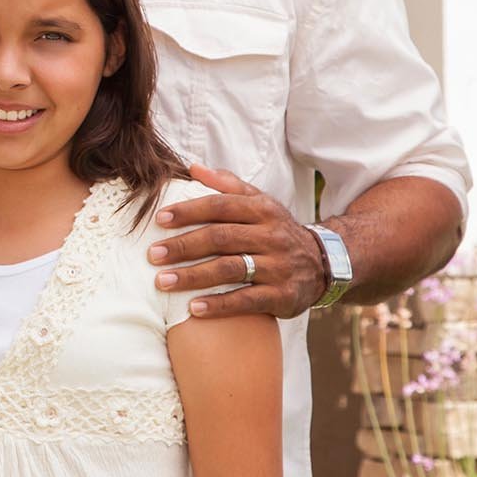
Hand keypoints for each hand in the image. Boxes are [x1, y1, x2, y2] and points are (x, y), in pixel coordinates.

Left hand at [149, 164, 328, 319]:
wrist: (324, 263)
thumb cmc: (276, 230)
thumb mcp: (260, 202)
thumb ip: (227, 185)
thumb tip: (193, 167)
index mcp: (263, 210)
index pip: (221, 206)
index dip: (189, 211)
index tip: (159, 219)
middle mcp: (272, 236)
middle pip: (221, 238)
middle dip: (183, 246)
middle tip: (153, 255)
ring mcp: (278, 267)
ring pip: (231, 269)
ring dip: (193, 276)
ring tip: (162, 282)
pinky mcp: (283, 295)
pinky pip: (247, 300)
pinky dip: (219, 305)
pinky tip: (193, 309)